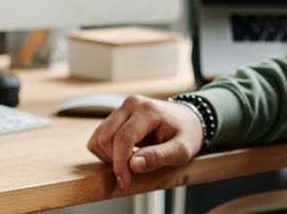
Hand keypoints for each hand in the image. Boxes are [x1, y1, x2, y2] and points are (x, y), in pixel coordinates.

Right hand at [86, 94, 203, 189]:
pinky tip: (124, 154)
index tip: (124, 182)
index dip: (120, 164)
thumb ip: (159, 157)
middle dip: (115, 161)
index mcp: (149, 110)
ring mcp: (121, 109)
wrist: (188, 119)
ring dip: (109, 157)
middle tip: (133, 171)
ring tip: (131, 162)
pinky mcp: (115, 116)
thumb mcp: (182, 149)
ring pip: (99, 138)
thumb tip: (133, 165)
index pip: (123, 138)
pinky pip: (98, 138)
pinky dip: (106, 152)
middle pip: (106, 139)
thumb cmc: (187, 134)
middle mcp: (131, 104)